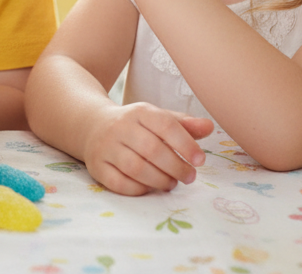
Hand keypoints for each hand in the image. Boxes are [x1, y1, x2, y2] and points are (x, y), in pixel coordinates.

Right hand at [81, 102, 213, 194]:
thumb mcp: (157, 118)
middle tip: (189, 177)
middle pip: (152, 150)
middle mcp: (119, 127)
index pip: (165, 125)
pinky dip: (139, 189)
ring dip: (160, 180)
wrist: (92, 125)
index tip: (200, 160)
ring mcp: (105, 147)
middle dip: (176, 167)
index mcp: (138, 112)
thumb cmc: (134, 125)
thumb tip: (209, 127)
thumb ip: (184, 124)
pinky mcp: (96, 166)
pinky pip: (119, 183)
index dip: (186, 144)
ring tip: (171, 183)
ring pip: (135, 168)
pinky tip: (150, 188)